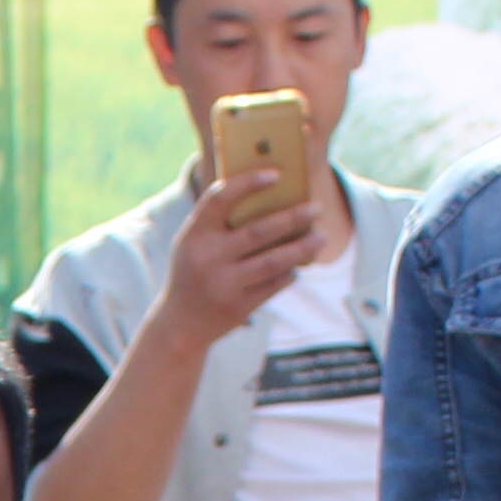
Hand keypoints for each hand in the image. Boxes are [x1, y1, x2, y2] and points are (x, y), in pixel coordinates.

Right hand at [158, 174, 328, 347]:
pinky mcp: (238, 307)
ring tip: (320, 238)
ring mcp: (223, 285)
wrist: (180, 325)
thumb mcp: (194, 244)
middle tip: (317, 208)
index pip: (219, 198)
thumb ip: (219, 223)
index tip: (277, 175)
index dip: (248, 183)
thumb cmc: (195, 271)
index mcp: (194, 236)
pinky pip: (274, 284)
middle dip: (293, 218)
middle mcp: (207, 259)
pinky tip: (297, 266)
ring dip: (302, 248)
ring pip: (273, 261)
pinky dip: (289, 273)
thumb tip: (271, 198)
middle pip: (258, 231)